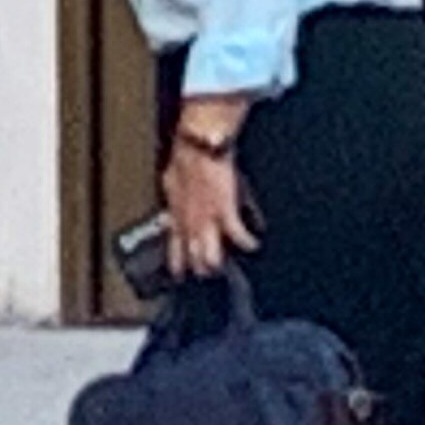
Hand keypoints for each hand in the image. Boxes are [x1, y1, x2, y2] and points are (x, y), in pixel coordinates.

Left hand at [160, 137, 255, 283]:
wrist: (197, 150)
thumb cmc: (184, 161)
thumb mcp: (171, 184)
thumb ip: (174, 201)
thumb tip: (171, 207)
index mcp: (177, 217)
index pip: (175, 250)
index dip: (178, 265)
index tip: (181, 274)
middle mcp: (190, 224)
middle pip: (195, 259)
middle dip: (202, 269)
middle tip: (208, 273)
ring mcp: (207, 221)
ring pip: (211, 256)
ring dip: (219, 262)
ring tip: (226, 265)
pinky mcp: (225, 212)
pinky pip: (238, 235)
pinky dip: (247, 242)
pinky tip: (253, 244)